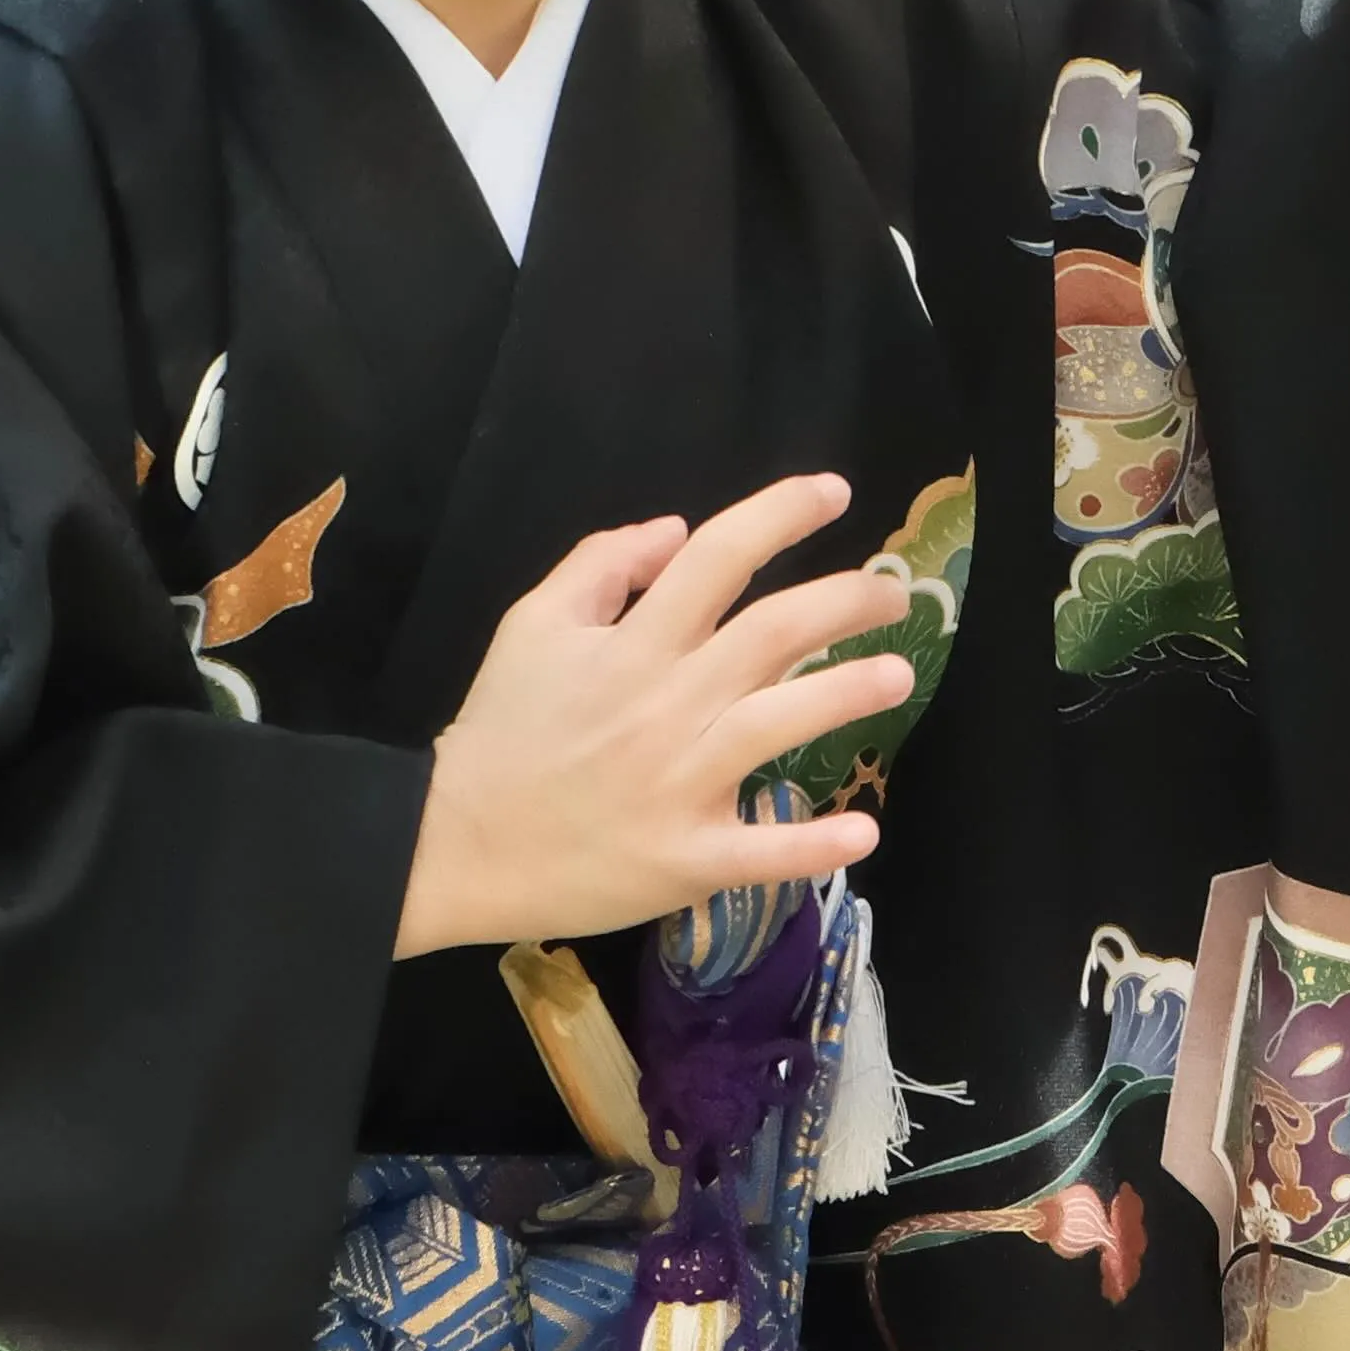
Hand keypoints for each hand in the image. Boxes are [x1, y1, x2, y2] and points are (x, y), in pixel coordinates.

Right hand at [393, 471, 914, 957]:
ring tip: (896, 675)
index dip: (780, 515)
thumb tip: (678, 531)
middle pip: (772, 634)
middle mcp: (667, 703)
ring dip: (846, 695)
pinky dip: (812, 844)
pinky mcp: (684, 857)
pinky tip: (863, 831)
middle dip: (845, 602)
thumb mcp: (531, 625)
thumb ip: (600, 566)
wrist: (454, 842)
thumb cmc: (503, 729)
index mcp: (633, 644)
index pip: (718, 558)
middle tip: (892, 595)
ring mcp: (678, 782)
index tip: (833, 493)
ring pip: (778, 725)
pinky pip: (760, 851)